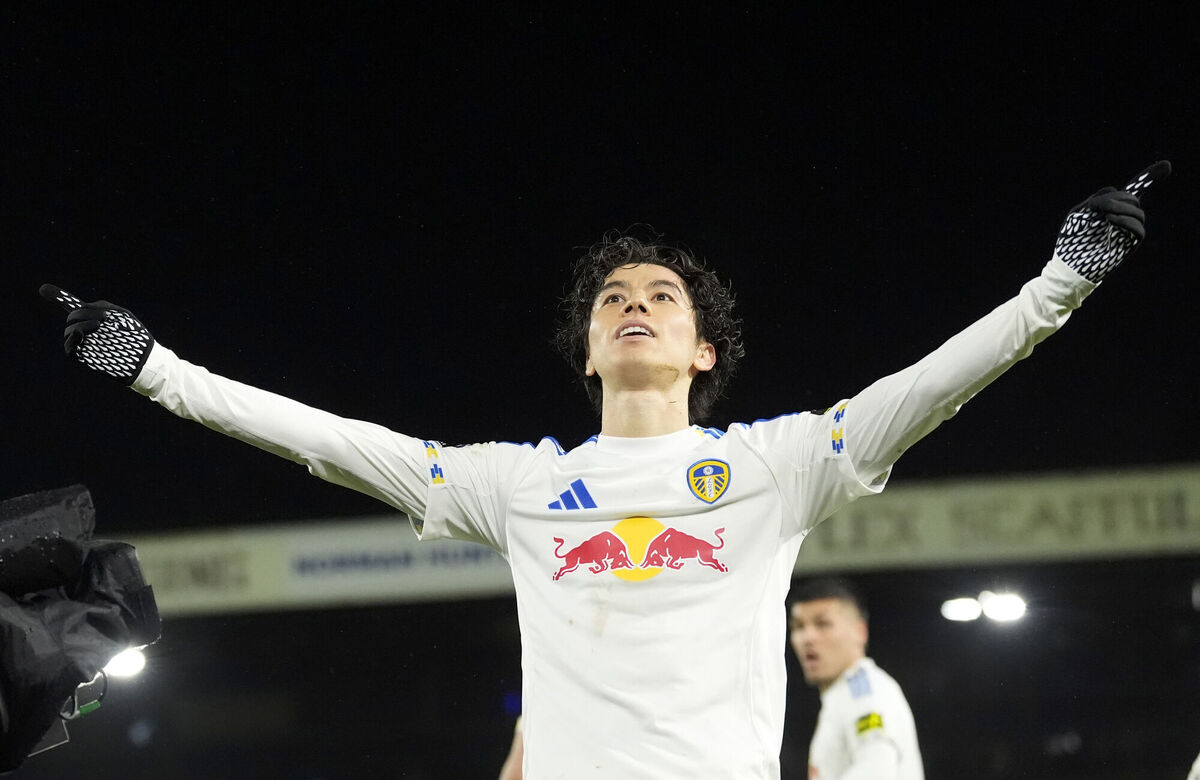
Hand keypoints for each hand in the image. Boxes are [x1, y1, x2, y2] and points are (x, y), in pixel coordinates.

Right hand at [39, 285, 154, 385]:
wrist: (145, 357)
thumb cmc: (137, 336)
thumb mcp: (122, 315)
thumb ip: (102, 306)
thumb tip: (82, 305)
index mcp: (94, 318)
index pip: (73, 307)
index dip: (58, 297)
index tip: (42, 288)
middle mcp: (87, 330)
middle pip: (72, 317)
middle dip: (83, 314)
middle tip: (103, 318)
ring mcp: (86, 344)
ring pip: (70, 331)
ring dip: (82, 324)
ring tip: (99, 325)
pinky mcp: (86, 358)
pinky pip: (70, 350)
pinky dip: (71, 340)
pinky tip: (80, 334)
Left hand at [1053, 160, 1171, 282]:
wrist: (1068, 264)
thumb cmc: (1070, 240)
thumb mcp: (1079, 213)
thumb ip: (1098, 200)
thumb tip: (1117, 193)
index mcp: (1110, 207)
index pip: (1133, 190)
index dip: (1150, 177)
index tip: (1167, 165)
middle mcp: (1121, 216)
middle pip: (1131, 197)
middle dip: (1118, 198)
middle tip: (1101, 207)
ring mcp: (1126, 230)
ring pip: (1138, 211)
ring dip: (1121, 209)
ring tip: (1105, 216)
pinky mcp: (1128, 245)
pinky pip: (1139, 230)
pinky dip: (1126, 221)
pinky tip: (1111, 220)